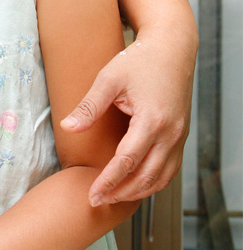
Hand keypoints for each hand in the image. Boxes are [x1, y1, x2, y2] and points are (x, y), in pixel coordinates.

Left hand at [61, 27, 194, 204]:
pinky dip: (152, 181)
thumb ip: (89, 106)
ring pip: (161, 177)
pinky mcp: (180, 136)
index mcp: (152, 120)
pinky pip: (169, 168)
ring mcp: (179, 136)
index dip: (108, 181)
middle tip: (96, 201)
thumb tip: (69, 127)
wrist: (171, 48)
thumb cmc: (139, 60)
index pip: (128, 161)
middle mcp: (171, 133)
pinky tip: (133, 184)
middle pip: (146, 176)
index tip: (91, 195)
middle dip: (120, 193)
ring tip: (112, 197)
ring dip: (137, 191)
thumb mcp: (109, 78)